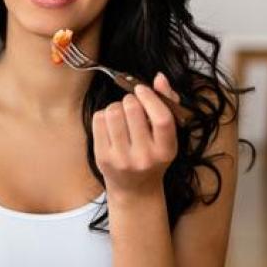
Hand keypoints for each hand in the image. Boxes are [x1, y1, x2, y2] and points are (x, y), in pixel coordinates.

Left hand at [92, 72, 178, 195]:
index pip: (161, 118)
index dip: (150, 98)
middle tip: (132, 105)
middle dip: (130, 100)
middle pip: (133, 110)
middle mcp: (145, 157)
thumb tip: (159, 78)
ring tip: (121, 115)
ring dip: (116, 106)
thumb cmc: (153, 155)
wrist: (135, 188)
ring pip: (113, 112)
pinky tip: (111, 125)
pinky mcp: (102, 157)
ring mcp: (121, 159)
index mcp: (166, 150)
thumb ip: (167, 104)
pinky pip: (99, 120)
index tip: (142, 89)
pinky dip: (104, 115)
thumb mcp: (167, 135)